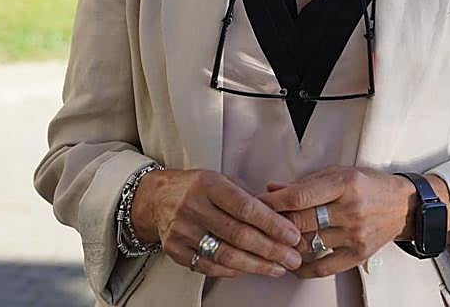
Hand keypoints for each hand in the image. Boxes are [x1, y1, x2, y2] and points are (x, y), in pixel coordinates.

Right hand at [131, 169, 302, 278]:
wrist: (157, 199)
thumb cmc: (197, 188)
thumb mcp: (223, 180)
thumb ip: (250, 198)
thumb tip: (282, 218)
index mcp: (209, 185)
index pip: (245, 207)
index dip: (272, 224)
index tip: (292, 235)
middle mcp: (193, 208)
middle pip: (238, 235)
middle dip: (270, 250)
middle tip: (292, 258)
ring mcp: (182, 231)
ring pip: (225, 255)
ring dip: (256, 265)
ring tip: (277, 268)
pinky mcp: (175, 251)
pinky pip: (209, 266)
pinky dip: (233, 270)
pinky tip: (250, 269)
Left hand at [258, 166, 414, 277]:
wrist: (404, 205)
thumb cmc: (370, 185)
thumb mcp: (340, 173)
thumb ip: (306, 182)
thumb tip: (273, 189)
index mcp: (345, 183)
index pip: (300, 196)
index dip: (273, 202)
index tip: (255, 204)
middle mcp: (351, 209)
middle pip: (301, 222)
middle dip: (275, 223)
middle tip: (258, 224)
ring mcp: (355, 234)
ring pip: (309, 244)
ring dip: (286, 244)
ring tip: (271, 241)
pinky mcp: (358, 254)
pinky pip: (323, 267)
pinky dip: (303, 267)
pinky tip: (292, 262)